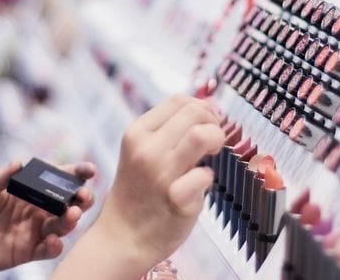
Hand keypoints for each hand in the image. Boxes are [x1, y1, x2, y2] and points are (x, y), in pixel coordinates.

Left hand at [0, 159, 95, 276]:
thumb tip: (18, 162)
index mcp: (28, 188)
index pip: (56, 178)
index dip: (75, 173)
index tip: (89, 170)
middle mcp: (36, 208)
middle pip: (67, 202)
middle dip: (81, 198)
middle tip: (84, 196)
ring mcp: (33, 230)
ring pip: (62, 225)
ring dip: (71, 220)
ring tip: (71, 215)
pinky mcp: (27, 251)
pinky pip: (48, 249)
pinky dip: (55, 245)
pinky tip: (53, 240)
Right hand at [93, 95, 224, 268]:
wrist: (123, 237)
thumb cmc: (139, 193)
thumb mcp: (141, 152)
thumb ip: (168, 131)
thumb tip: (208, 108)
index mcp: (137, 133)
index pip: (179, 100)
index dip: (202, 107)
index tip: (206, 124)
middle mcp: (146, 149)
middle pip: (194, 112)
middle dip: (213, 123)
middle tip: (213, 142)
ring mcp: (160, 174)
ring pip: (201, 135)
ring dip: (216, 140)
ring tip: (211, 154)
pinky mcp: (176, 198)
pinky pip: (206, 175)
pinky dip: (208, 178)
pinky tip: (198, 187)